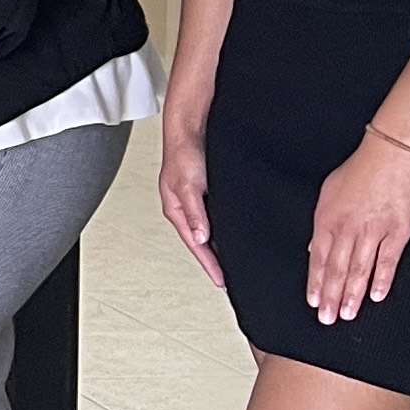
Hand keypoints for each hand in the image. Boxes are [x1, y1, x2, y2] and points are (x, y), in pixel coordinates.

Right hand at [157, 111, 223, 287]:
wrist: (190, 128)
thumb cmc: (184, 152)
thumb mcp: (188, 185)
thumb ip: (194, 212)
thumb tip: (200, 237)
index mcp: (177, 210)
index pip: (195, 245)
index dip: (209, 264)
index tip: (221, 280)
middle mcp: (186, 209)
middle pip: (199, 242)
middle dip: (212, 260)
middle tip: (227, 277)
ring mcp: (195, 201)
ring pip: (206, 231)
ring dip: (216, 246)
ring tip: (231, 261)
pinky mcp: (206, 193)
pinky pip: (214, 218)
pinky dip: (222, 230)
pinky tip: (232, 232)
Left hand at [308, 133, 409, 321]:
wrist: (390, 155)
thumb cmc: (359, 171)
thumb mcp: (328, 194)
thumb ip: (323, 223)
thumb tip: (315, 248)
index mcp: (327, 220)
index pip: (318, 259)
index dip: (315, 283)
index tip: (313, 303)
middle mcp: (347, 229)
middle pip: (336, 269)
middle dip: (330, 296)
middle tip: (326, 319)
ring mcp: (373, 231)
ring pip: (359, 270)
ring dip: (352, 295)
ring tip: (347, 315)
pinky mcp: (398, 232)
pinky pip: (387, 261)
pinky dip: (381, 280)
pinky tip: (376, 297)